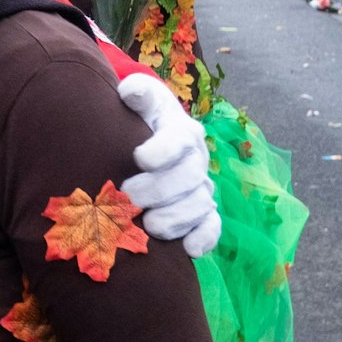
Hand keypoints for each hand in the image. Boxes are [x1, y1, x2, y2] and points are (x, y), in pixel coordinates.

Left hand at [117, 73, 221, 257]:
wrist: (145, 139)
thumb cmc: (136, 119)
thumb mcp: (137, 99)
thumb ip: (136, 91)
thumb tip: (130, 93)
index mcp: (182, 130)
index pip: (180, 138)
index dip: (163, 149)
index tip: (139, 158)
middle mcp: (196, 158)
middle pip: (189, 176)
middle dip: (160, 190)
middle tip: (130, 196)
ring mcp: (200, 186)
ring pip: (200, 204)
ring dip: (177, 218)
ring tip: (150, 226)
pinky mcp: (202, 212)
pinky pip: (212, 226)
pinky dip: (203, 238)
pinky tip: (188, 249)